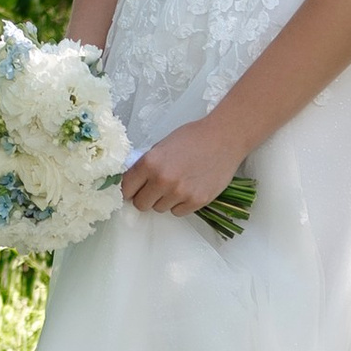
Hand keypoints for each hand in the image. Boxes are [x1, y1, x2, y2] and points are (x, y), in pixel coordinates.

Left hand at [121, 116, 246, 217]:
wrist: (224, 138)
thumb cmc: (193, 138)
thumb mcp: (162, 146)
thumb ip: (147, 165)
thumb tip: (134, 181)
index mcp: (150, 163)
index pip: (126, 189)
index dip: (129, 189)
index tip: (134, 189)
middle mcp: (162, 180)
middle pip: (141, 204)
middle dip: (145, 197)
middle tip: (155, 188)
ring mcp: (180, 193)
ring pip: (159, 209)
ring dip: (164, 200)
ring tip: (177, 184)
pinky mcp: (197, 201)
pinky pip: (178, 212)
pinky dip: (180, 204)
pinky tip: (188, 188)